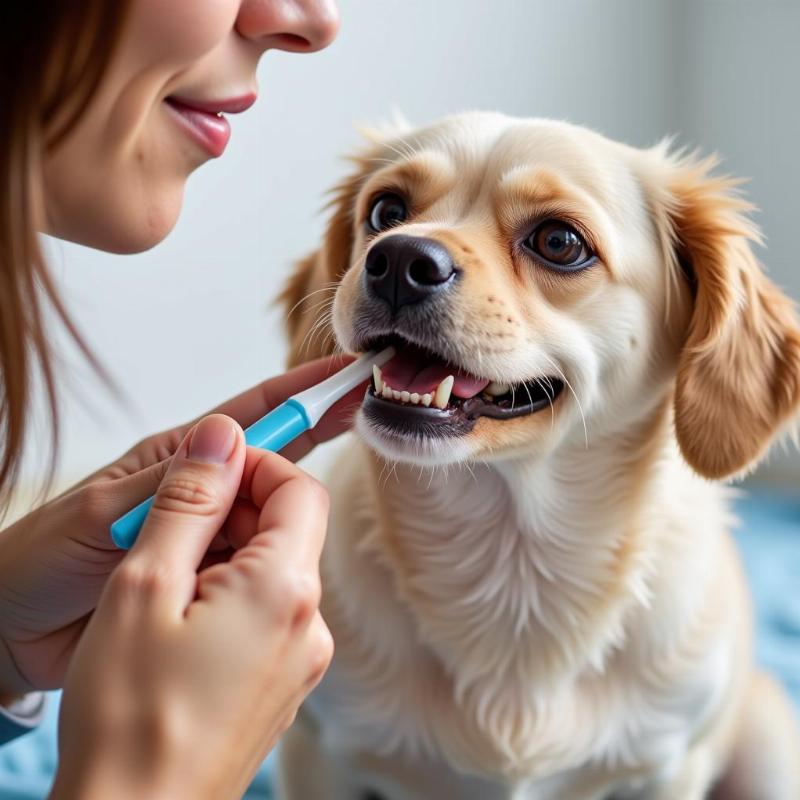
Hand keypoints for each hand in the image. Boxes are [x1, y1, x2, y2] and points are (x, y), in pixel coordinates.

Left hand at [0, 354, 358, 695]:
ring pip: (268, 521)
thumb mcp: (100, 514)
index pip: (252, 417)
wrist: (11, 630)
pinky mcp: (207, 581)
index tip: (348, 374)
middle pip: (272, 467)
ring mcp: (206, 537)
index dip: (303, 394)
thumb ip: (168, 482)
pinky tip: (277, 576)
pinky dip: (268, 567)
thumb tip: (232, 433)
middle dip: (306, 461)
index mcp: (176, 460)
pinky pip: (252, 568)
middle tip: (342, 455)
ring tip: (281, 544)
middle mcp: (200, 493)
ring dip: (282, 526)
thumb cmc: (42, 559)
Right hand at [50, 415, 332, 799]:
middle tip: (168, 531)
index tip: (205, 474)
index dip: (254, 467)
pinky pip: (271, 614)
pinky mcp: (285, 684)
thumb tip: (221, 434)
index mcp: (286, 590)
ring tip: (164, 585)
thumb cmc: (129, 716)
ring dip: (228, 556)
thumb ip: (190, 500)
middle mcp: (312, 623)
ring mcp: (303, 659)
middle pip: (291, 529)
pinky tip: (182, 624)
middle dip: (234, 513)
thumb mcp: (144, 585)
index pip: (300, 488)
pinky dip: (233, 596)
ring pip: (277, 571)